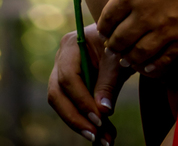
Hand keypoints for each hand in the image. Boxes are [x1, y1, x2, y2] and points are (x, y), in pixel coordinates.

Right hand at [48, 25, 123, 141]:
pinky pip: (71, 107)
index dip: (82, 101)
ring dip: (81, 125)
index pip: (68, 78)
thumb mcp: (118, 59)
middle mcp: (61, 59)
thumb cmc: (118, 44)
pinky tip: (104, 135)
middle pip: (56, 93)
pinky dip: (86, 122)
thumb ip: (109, 82)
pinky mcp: (69, 88)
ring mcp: (62, 73)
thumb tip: (103, 111)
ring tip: (104, 141)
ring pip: (61, 104)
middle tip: (96, 136)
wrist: (121, 41)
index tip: (99, 120)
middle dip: (75, 118)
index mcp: (71, 45)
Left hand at [89, 0, 177, 72]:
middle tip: (112, 49)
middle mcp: (142, 16)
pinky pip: (164, 60)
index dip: (104, 27)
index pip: (108, 18)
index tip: (103, 31)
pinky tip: (150, 67)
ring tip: (127, 60)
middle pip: (121, 39)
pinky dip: (153, 66)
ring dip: (130, 58)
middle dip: (114, 46)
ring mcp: (163, 30)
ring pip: (140, 53)